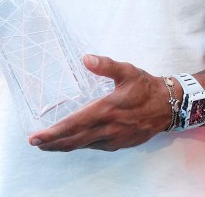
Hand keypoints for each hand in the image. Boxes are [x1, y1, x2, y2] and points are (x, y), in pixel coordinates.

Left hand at [28, 55, 172, 151]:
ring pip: (83, 145)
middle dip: (52, 143)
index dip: (52, 133)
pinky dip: (81, 144)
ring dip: (65, 145)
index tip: (35, 137)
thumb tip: (86, 58)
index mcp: (105, 110)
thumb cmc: (147, 88)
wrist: (170, 106)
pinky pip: (95, 146)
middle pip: (73, 141)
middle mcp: (107, 129)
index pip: (73, 125)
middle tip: (35, 142)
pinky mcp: (119, 144)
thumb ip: (106, 65)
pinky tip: (76, 140)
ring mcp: (113, 139)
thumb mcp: (127, 71)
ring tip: (50, 143)